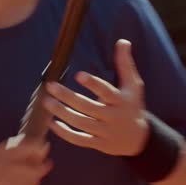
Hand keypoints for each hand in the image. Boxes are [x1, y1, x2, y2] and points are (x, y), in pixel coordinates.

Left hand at [43, 39, 148, 156]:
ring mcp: (105, 132)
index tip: (78, 75)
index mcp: (121, 100)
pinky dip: (65, 133)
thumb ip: (125, 64)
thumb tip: (122, 41)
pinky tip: (51, 122)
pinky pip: (79, 139)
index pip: (106, 91)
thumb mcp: (133, 85)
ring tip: (46, 101)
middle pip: (88, 107)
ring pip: (81, 123)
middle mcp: (113, 117)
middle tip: (50, 86)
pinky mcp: (98, 144)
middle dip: (67, 97)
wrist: (139, 139)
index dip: (92, 84)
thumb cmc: (132, 106)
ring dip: (62, 112)